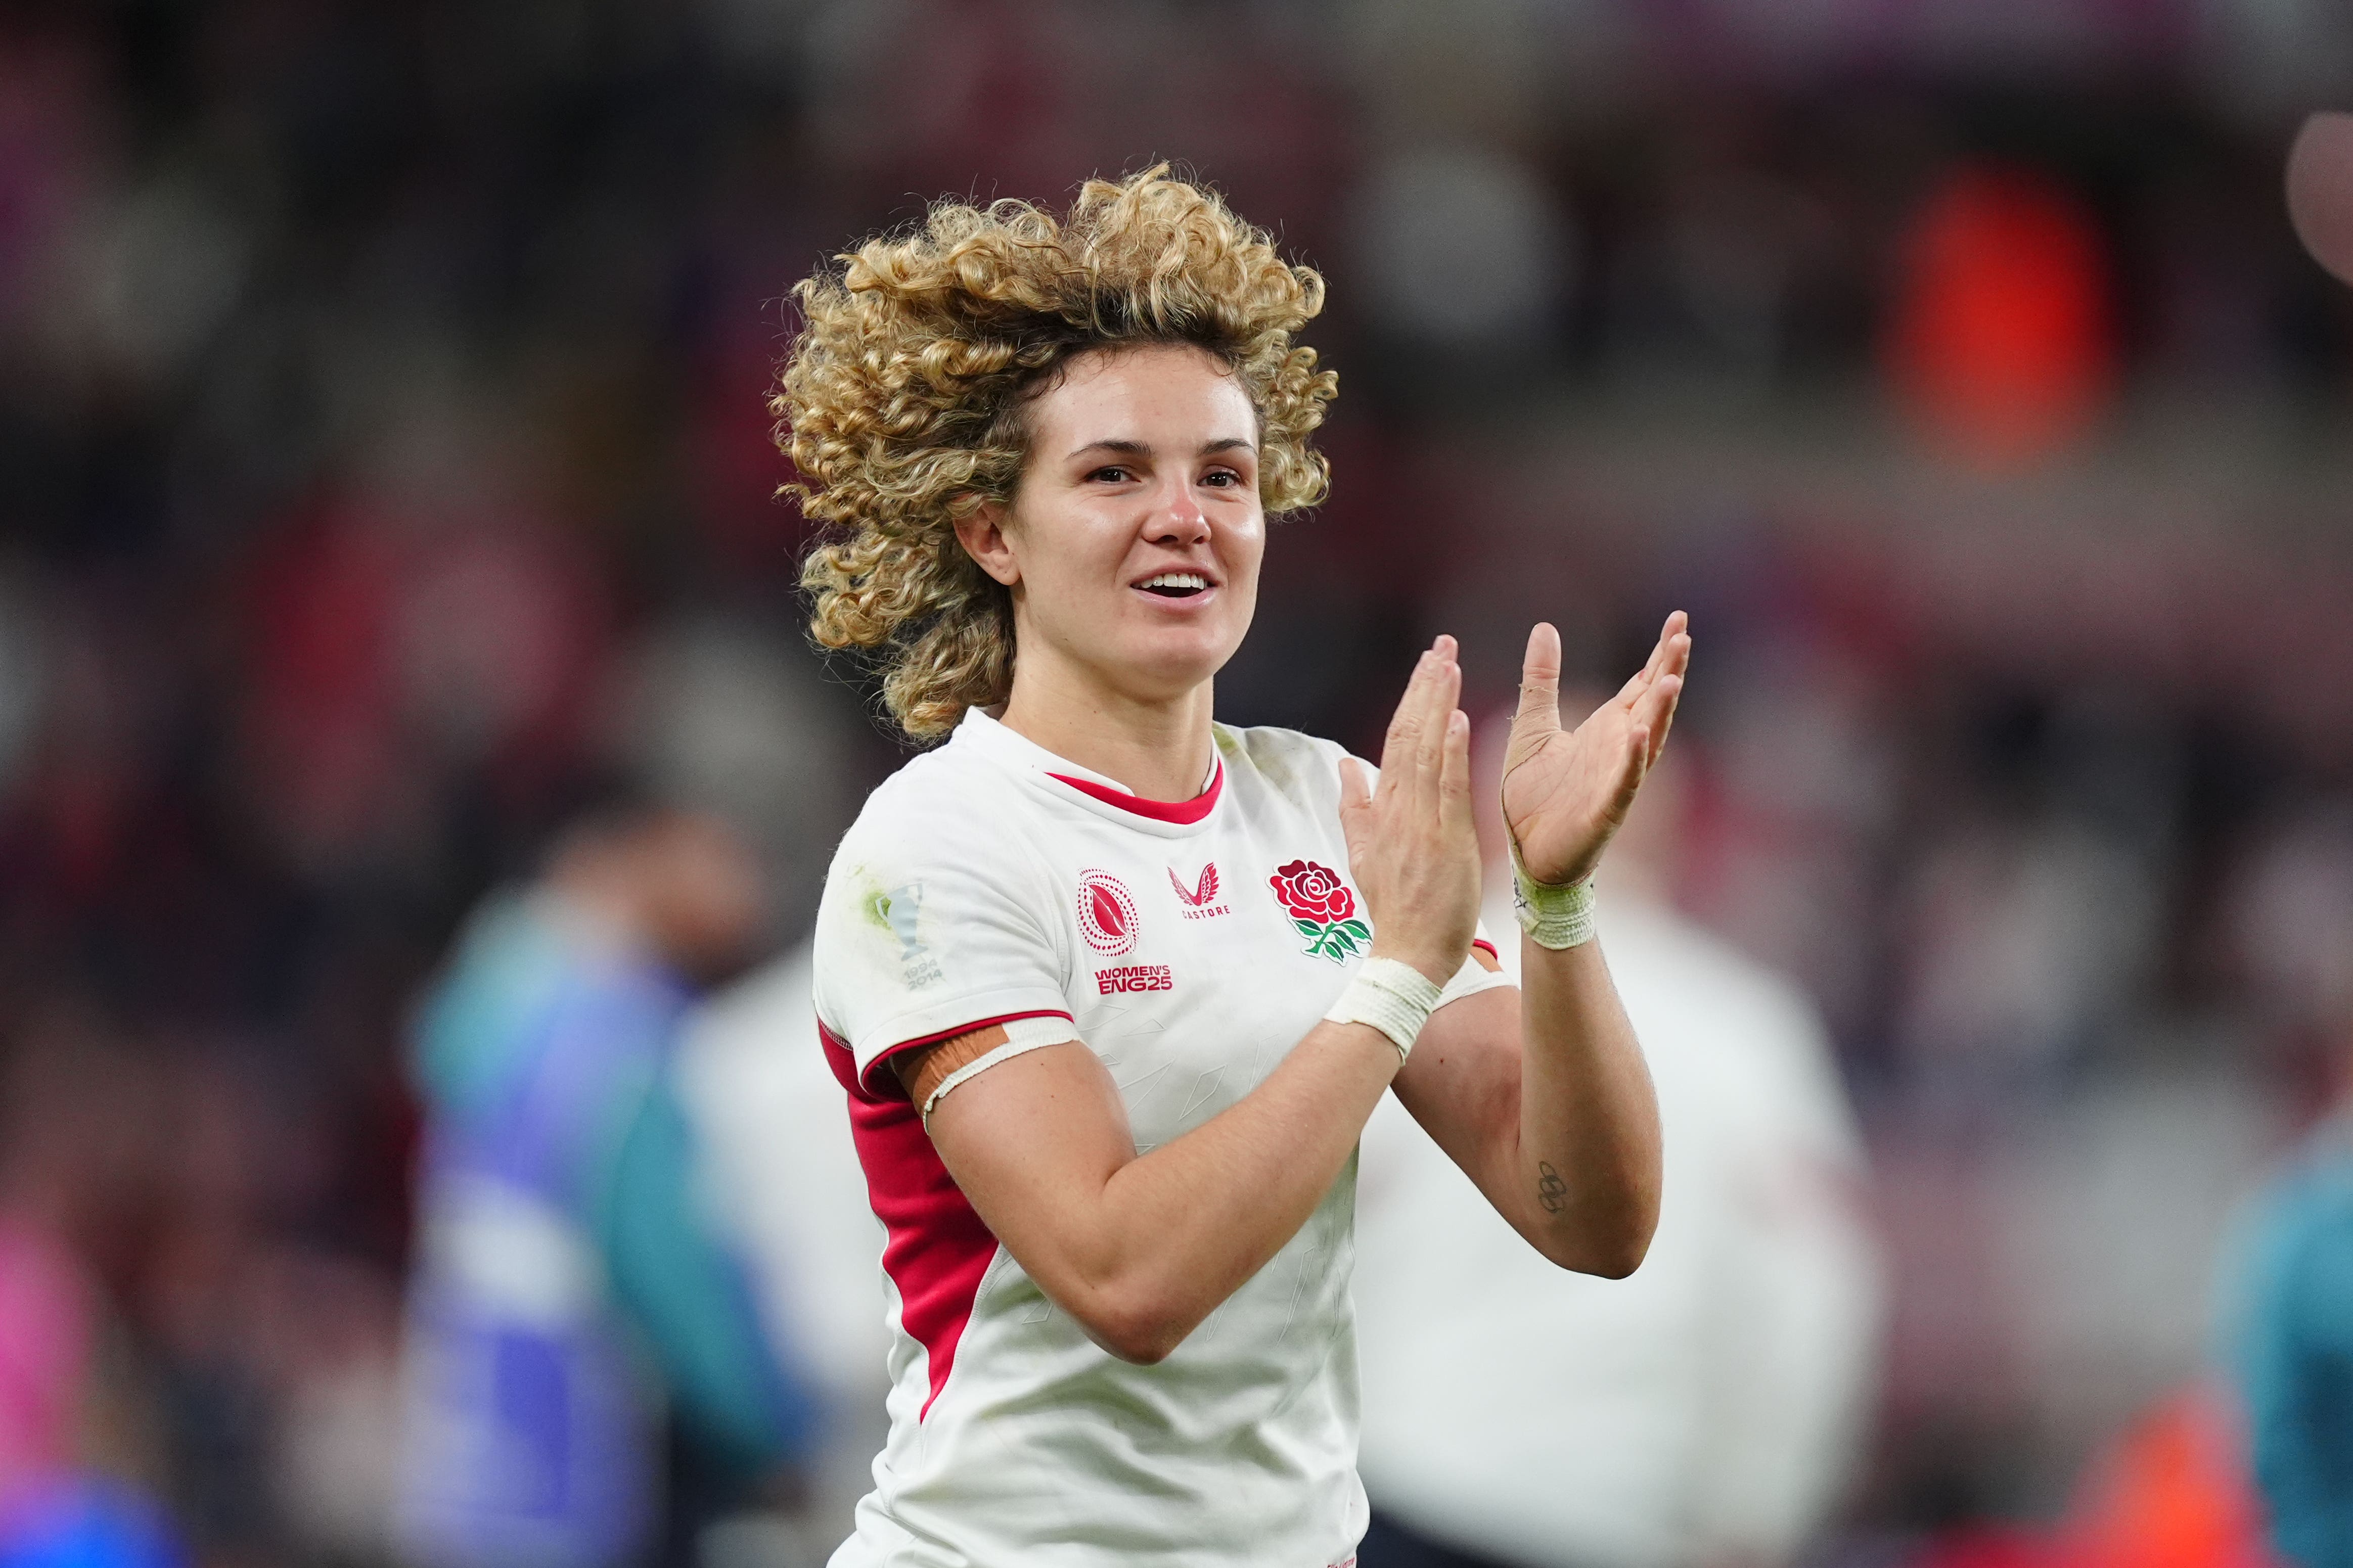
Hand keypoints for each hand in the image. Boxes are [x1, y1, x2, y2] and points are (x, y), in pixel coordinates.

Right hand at [1339, 636, 1482, 986]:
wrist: (1406, 955)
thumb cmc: (1393, 908)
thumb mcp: (1362, 853)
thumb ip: (1355, 806)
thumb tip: (1345, 764)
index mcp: (1383, 809)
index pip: (1396, 740)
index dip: (1411, 699)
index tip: (1426, 663)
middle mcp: (1398, 808)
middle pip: (1409, 735)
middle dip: (1425, 687)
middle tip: (1440, 645)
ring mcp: (1420, 822)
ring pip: (1426, 751)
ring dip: (1437, 704)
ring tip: (1448, 663)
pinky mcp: (1445, 840)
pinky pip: (1446, 788)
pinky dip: (1450, 752)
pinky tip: (1456, 718)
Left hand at [1502, 613, 1690, 887]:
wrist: (1524, 854)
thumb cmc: (1533, 795)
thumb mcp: (1532, 725)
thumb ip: (1541, 679)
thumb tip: (1545, 627)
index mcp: (1605, 729)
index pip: (1640, 683)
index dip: (1660, 653)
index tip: (1678, 619)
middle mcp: (1619, 749)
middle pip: (1652, 702)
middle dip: (1669, 669)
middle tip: (1683, 633)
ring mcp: (1616, 779)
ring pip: (1648, 739)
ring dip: (1661, 710)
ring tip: (1671, 677)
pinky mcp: (1605, 811)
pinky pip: (1624, 783)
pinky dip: (1634, 759)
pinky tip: (1641, 733)